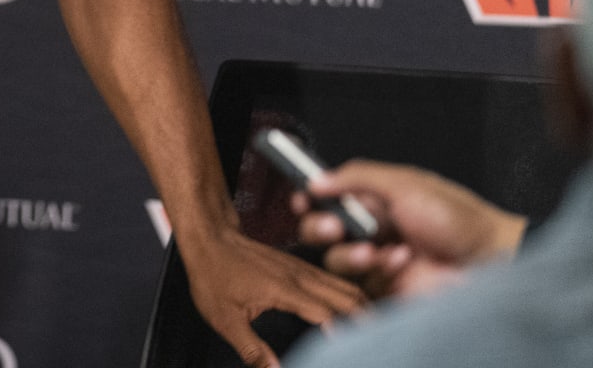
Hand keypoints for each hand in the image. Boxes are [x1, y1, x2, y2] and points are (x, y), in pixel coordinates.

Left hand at [180, 223, 364, 367]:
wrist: (210, 237)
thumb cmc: (213, 275)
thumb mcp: (223, 318)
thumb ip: (251, 348)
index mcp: (285, 289)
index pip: (327, 314)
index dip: (344, 337)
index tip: (356, 356)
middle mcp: (301, 276)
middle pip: (349, 298)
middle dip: (369, 323)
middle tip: (383, 348)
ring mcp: (304, 269)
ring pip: (347, 287)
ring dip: (367, 309)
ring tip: (380, 335)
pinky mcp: (302, 268)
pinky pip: (337, 283)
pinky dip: (354, 298)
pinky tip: (359, 314)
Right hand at [291, 159, 525, 298]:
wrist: (490, 260)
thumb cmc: (456, 217)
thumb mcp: (405, 183)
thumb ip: (357, 177)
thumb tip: (317, 180)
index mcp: (372, 200)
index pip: (327, 198)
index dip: (310, 199)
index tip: (303, 200)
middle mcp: (370, 230)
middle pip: (319, 232)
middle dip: (319, 228)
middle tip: (333, 228)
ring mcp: (376, 262)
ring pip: (334, 261)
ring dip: (349, 255)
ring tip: (374, 251)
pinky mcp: (385, 290)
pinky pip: (360, 285)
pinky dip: (376, 272)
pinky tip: (400, 262)